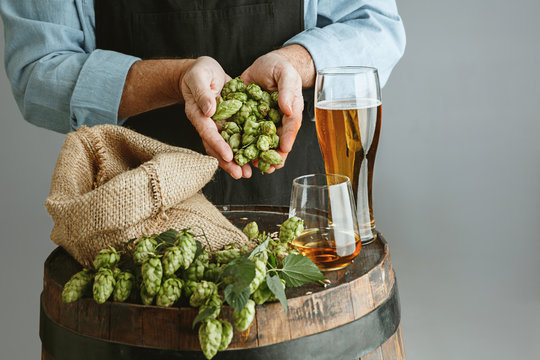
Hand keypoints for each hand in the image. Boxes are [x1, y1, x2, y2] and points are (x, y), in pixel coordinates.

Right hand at [181, 56, 251, 178]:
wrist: (204, 71)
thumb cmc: (199, 72)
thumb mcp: (199, 77)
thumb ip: (203, 93)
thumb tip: (209, 110)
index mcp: (198, 114)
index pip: (208, 132)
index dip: (218, 145)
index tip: (228, 156)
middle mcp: (208, 123)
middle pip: (217, 146)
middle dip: (228, 162)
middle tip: (240, 174)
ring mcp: (219, 125)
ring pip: (227, 146)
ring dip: (237, 160)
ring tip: (248, 173)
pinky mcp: (230, 122)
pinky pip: (237, 137)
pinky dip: (245, 148)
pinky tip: (255, 158)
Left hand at [241, 51, 303, 172]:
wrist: (263, 64)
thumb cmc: (281, 68)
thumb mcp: (286, 75)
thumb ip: (287, 91)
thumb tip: (287, 109)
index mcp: (288, 114)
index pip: (289, 129)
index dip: (286, 140)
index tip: (283, 152)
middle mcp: (274, 121)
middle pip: (273, 142)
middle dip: (270, 156)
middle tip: (268, 169)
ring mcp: (259, 121)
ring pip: (256, 141)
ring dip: (253, 155)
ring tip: (250, 168)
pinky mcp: (244, 117)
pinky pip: (240, 131)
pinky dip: (237, 143)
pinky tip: (232, 153)